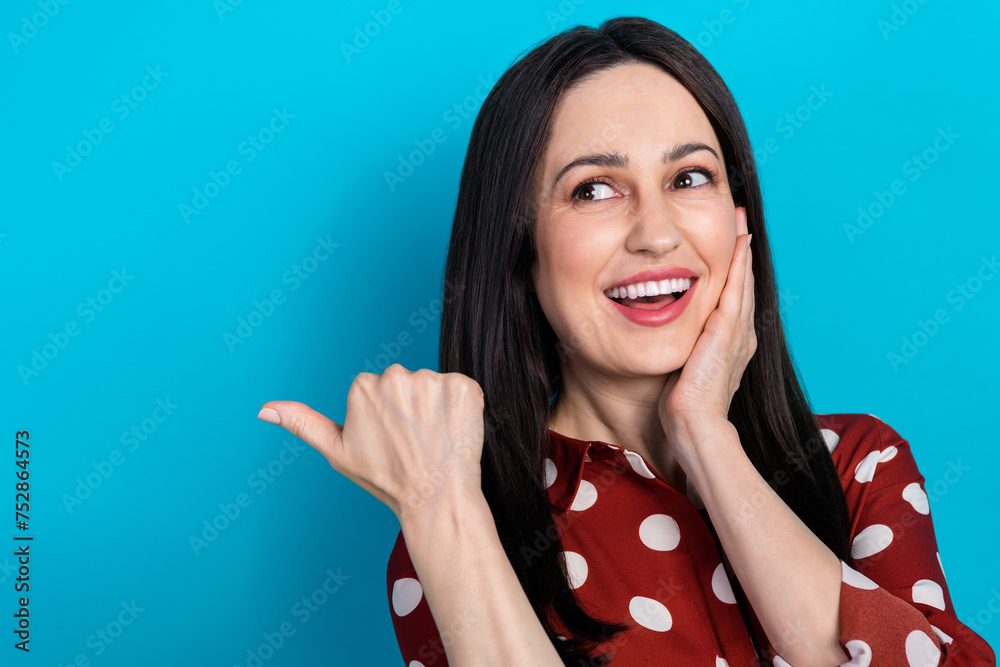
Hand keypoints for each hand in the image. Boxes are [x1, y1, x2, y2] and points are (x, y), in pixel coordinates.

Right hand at [256, 363, 485, 522]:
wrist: (435, 498)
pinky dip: (461, 409)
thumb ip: (303, 423)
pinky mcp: (465, 388)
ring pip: (433, 387)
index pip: (378, 389)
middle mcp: (396, 376)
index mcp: (363, 386)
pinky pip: (462, 389)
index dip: (385, 416)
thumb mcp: (337, 452)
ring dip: (436, 408)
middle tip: (413, 441)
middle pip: (404, 383)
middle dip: (409, 407)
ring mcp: (433, 381)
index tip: (390, 439)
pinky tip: (454, 432)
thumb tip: (264, 409)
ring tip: (433, 439)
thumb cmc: (386, 479)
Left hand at [657, 206, 755, 442]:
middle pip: (743, 284)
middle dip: (741, 252)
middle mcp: (740, 336)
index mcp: (731, 345)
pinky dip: (739, 266)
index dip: (734, 271)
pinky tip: (739, 243)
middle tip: (740, 220)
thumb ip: (684, 349)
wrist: (695, 424)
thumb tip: (666, 337)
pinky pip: (736, 291)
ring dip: (742, 250)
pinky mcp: (728, 332)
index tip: (731, 244)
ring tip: (741, 221)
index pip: (734, 299)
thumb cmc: (683, 405)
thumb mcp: (685, 368)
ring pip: (743, 282)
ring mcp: (738, 333)